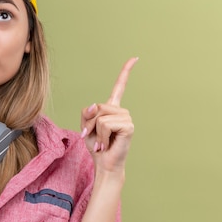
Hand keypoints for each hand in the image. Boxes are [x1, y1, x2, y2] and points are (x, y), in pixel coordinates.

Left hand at [80, 58, 137, 173]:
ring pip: (100, 116)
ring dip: (96, 132)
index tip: (135, 58)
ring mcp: (127, 118)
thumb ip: (87, 113)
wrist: (104, 163)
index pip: (120, 87)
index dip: (126, 72)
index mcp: (112, 108)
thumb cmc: (97, 145)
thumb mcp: (86, 126)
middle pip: (97, 107)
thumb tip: (96, 105)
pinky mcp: (129, 126)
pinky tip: (107, 144)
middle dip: (90, 123)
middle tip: (95, 137)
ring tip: (103, 142)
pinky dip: (102, 136)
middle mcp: (122, 111)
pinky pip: (105, 125)